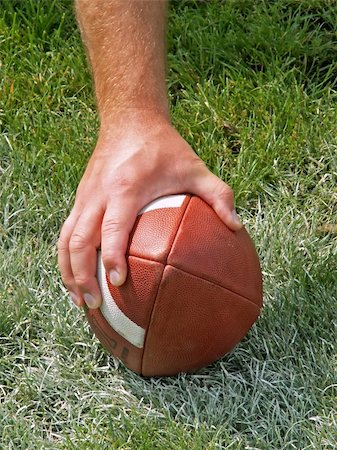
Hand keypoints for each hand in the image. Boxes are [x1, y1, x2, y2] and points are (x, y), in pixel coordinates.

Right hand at [57, 111, 241, 308]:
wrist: (129, 119)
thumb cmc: (163, 146)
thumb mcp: (194, 167)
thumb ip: (218, 195)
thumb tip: (237, 227)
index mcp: (125, 189)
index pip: (111, 229)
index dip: (111, 257)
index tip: (118, 283)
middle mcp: (98, 195)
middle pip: (77, 240)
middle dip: (81, 276)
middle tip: (94, 305)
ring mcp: (85, 196)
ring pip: (65, 240)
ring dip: (68, 272)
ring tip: (80, 300)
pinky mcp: (80, 198)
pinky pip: (67, 232)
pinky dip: (67, 257)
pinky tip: (77, 276)